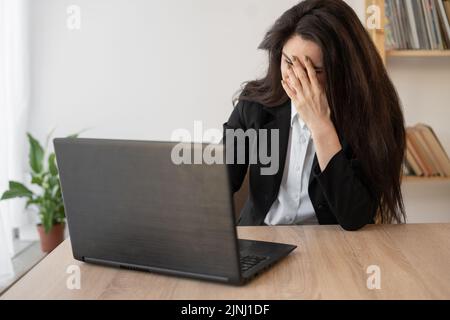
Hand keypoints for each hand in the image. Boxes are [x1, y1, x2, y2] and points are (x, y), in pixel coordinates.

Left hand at [281, 55, 341, 170]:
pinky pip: (290, 93)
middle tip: (293, 58)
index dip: (308, 64)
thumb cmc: (324, 111)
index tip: (305, 57)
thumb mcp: (325, 96)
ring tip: (287, 66)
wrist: (320, 123)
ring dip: (290, 73)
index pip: (312, 74)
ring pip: (295, 82)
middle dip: (297, 65)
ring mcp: (302, 97)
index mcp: (318, 89)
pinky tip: (283, 80)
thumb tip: (317, 78)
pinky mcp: (297, 103)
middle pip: (302, 75)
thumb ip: (320, 87)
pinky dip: (286, 86)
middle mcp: (310, 92)